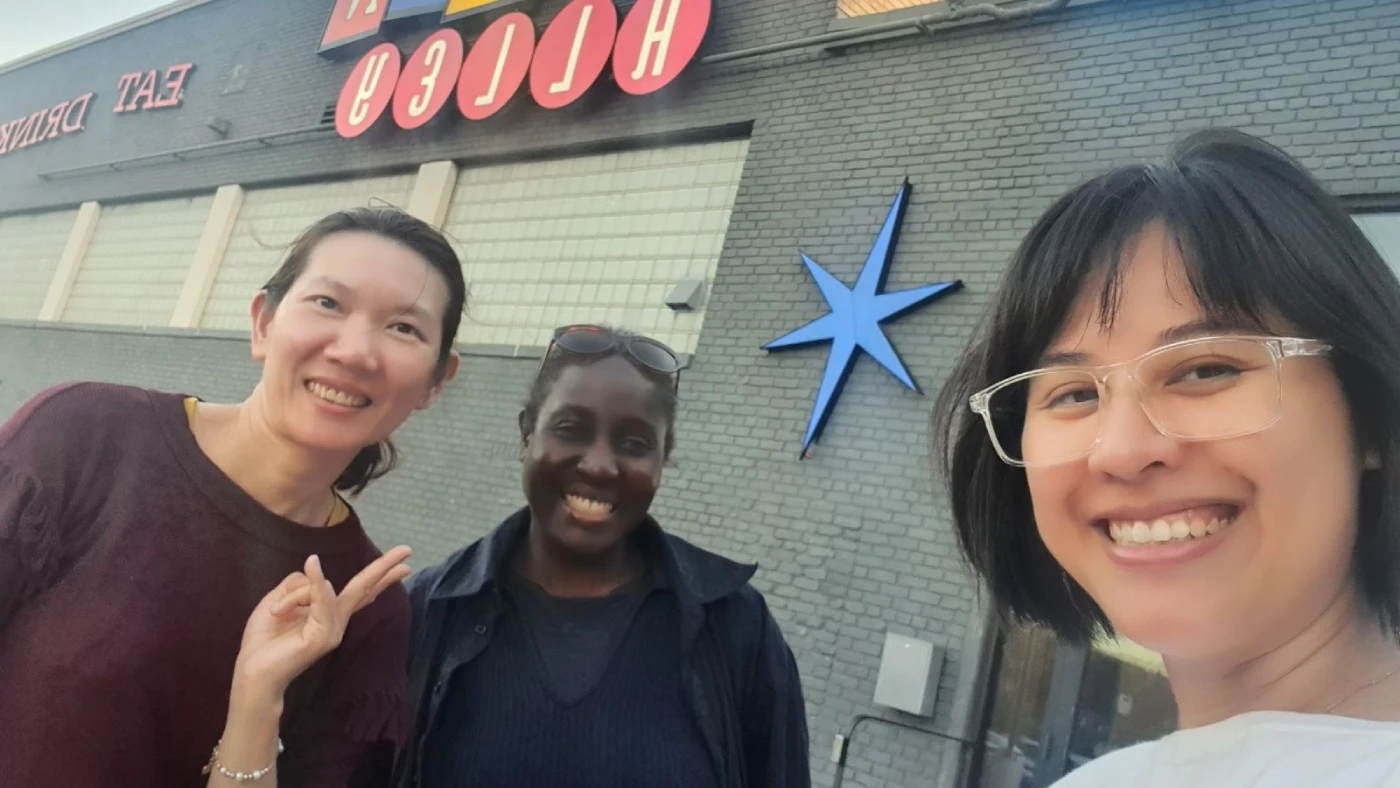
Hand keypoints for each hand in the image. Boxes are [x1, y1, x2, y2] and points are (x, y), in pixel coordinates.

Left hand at [231, 547, 411, 704]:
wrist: (253, 671)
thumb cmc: (264, 639)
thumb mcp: (277, 599)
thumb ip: (299, 583)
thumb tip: (316, 574)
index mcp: (329, 613)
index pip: (361, 591)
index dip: (382, 576)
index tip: (405, 565)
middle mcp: (337, 622)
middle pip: (364, 588)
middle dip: (384, 568)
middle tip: (407, 550)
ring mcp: (333, 631)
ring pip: (324, 590)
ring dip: (297, 595)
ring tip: (277, 614)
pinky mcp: (323, 637)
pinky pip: (321, 600)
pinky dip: (314, 584)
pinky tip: (313, 566)